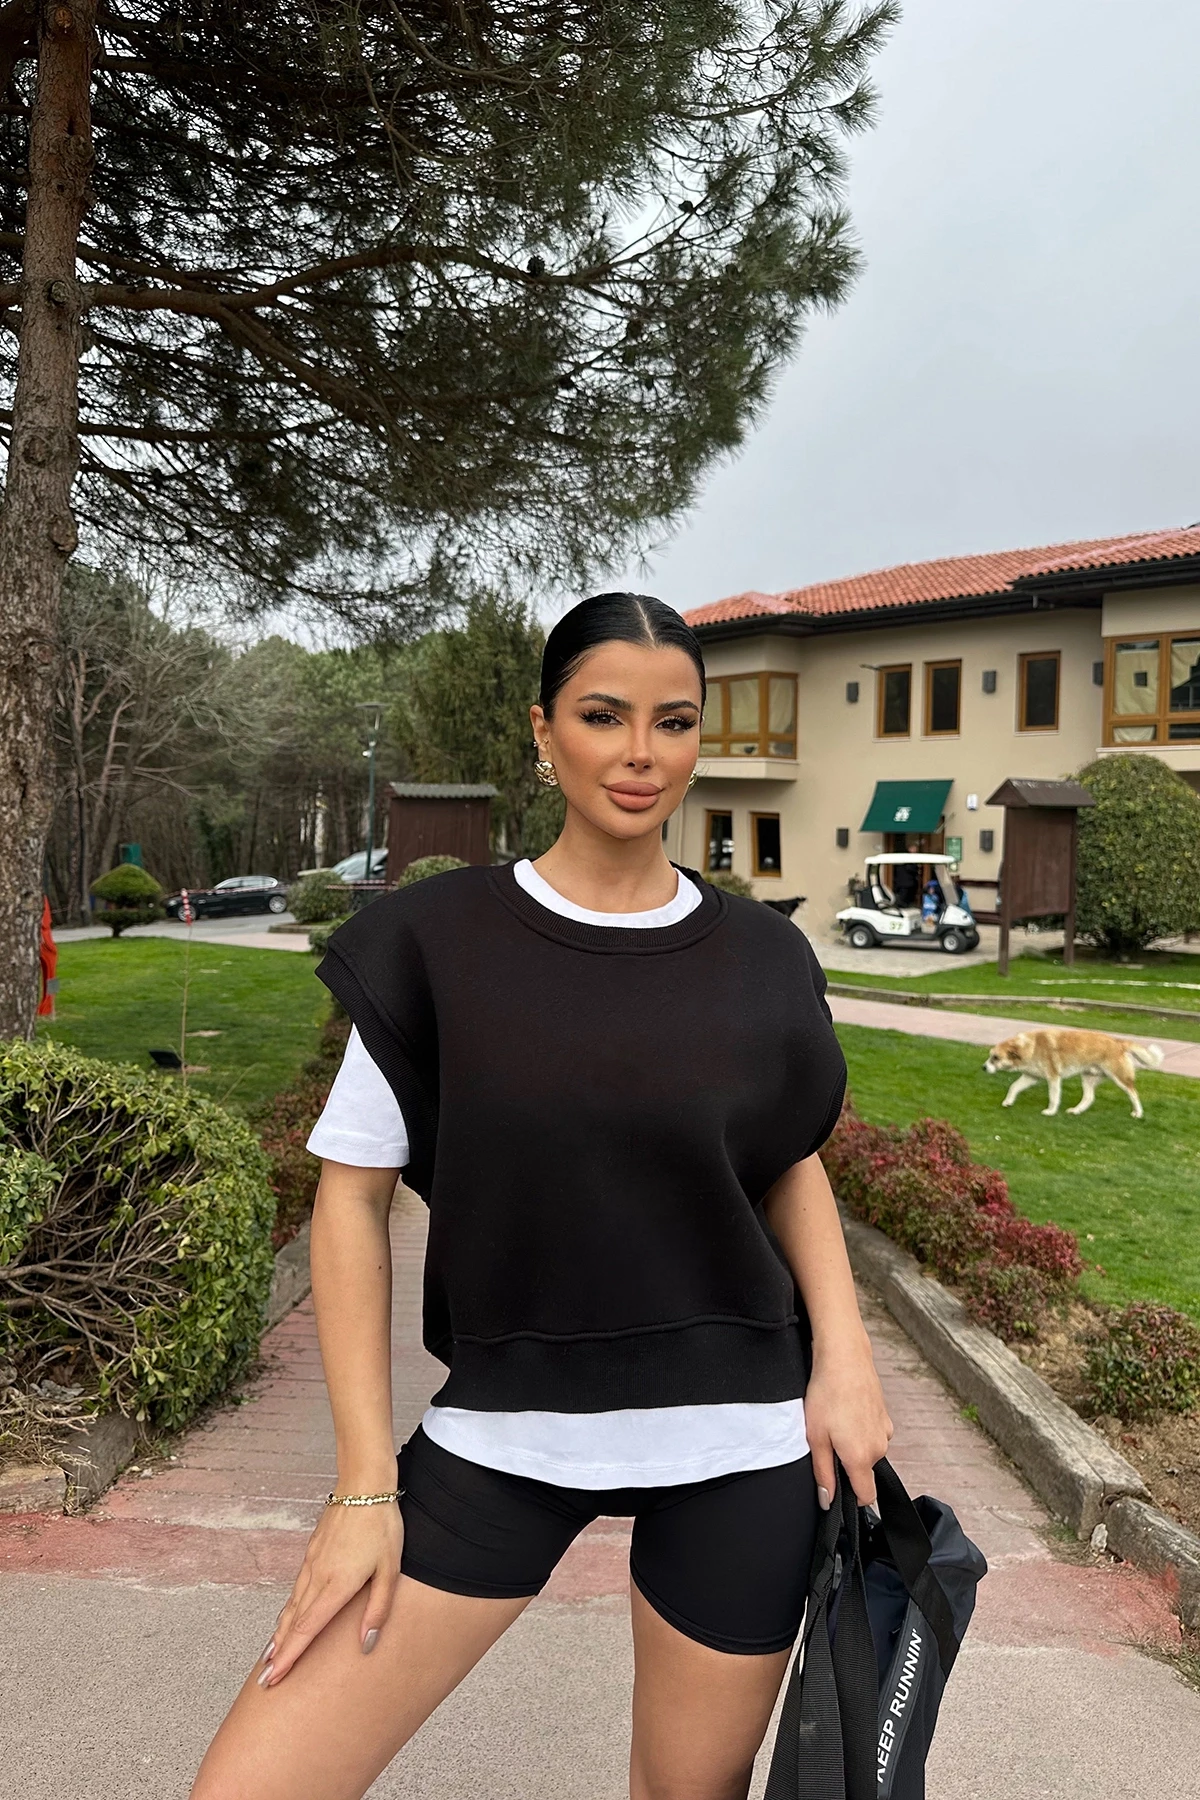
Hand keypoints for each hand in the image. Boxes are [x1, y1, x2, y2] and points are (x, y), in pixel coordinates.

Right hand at [258, 1498, 402, 1686]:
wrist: (364, 1485)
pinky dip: (288, 1610)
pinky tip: (288, 1616)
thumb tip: (366, 1644)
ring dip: (280, 1633)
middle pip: (292, 1622)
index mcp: (336, 1585)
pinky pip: (296, 1589)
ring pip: (291, 1606)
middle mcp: (317, 1577)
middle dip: (278, 1653)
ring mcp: (312, 1563)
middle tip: (265, 1680)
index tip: (274, 1677)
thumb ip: (378, 1609)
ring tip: (270, 1656)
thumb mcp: (390, 1570)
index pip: (306, 1630)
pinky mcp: (313, 1552)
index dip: (289, 1657)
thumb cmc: (382, 1526)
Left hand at [804, 1333, 892, 1511]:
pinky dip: (860, 1430)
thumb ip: (823, 1472)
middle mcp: (879, 1447)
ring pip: (868, 1452)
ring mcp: (885, 1431)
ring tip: (835, 1421)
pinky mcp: (885, 1416)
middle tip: (826, 1440)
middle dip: (846, 1464)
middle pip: (864, 1473)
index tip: (835, 1484)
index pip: (867, 1497)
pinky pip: (872, 1435)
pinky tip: (845, 1412)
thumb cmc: (827, 1393)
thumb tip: (827, 1500)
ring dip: (853, 1445)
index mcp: (861, 1457)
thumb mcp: (815, 1436)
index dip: (850, 1497)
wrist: (844, 1357)